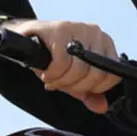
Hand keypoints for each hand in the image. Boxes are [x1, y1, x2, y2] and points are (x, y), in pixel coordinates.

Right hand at [3, 19, 121, 114]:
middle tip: (59, 83)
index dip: (92, 89)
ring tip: (50, 76)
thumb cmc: (51, 57)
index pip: (112, 76)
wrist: (24, 40)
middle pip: (95, 75)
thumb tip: (102, 107)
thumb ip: (89, 93)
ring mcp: (79, 28)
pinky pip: (61, 63)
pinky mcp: (60, 29)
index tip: (75, 87)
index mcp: (104, 45)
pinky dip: (51, 74)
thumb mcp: (72, 79)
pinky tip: (45, 72)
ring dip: (60, 81)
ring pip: (78, 70)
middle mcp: (95, 33)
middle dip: (73, 86)